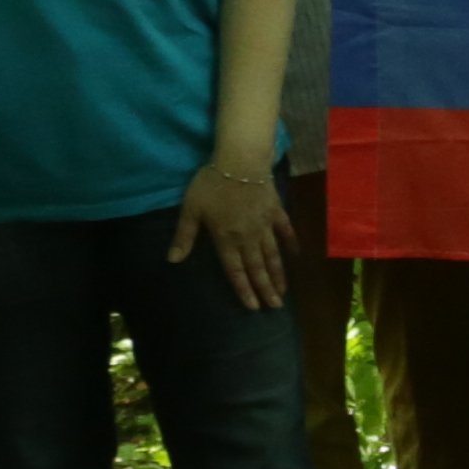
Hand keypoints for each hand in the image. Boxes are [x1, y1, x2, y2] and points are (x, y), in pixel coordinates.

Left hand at [172, 160, 289, 307]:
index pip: (236, 270)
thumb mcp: (192, 209)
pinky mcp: (276, 212)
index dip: (244, 289)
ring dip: (278, 274)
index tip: (253, 307)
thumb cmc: (212, 183)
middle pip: (257, 268)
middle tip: (275, 307)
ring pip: (272, 255)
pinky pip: (285, 231)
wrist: (241, 161)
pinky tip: (296, 255)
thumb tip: (172, 260)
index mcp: (226, 239)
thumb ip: (184, 236)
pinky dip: (291, 243)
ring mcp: (265, 225)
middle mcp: (248, 237)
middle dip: (266, 289)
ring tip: (283, 291)